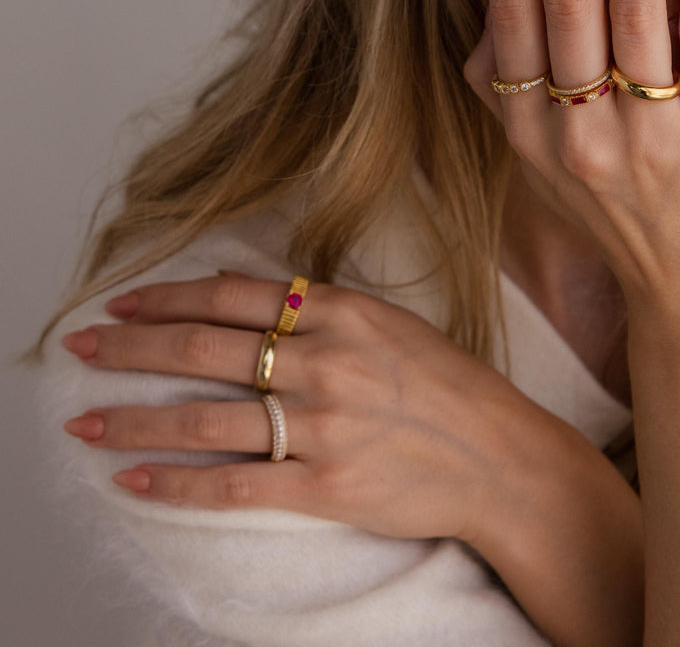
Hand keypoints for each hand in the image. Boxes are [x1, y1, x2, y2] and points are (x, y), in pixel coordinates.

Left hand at [62, 273, 558, 541]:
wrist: (499, 456)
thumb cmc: (449, 386)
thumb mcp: (392, 325)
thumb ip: (325, 310)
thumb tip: (250, 295)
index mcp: (345, 312)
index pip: (235, 294)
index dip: (170, 295)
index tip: (125, 301)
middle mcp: (328, 361)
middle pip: (207, 346)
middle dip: (132, 346)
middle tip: (80, 346)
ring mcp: (325, 425)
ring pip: (207, 415)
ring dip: (136, 414)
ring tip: (84, 418)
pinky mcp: (326, 486)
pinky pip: (234, 482)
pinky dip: (176, 481)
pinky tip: (133, 477)